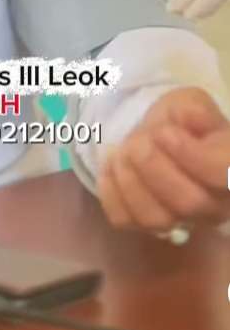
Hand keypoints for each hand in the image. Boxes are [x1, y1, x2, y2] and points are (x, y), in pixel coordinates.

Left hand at [97, 87, 229, 232]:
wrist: (156, 135)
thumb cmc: (180, 121)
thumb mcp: (191, 104)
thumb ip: (195, 110)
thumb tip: (189, 120)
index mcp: (228, 170)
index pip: (223, 174)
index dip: (193, 156)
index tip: (165, 133)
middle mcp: (213, 205)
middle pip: (189, 202)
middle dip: (154, 164)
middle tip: (139, 140)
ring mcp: (179, 220)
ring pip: (156, 219)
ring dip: (131, 178)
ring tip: (123, 151)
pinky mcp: (144, 224)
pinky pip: (125, 220)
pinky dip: (111, 190)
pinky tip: (111, 165)